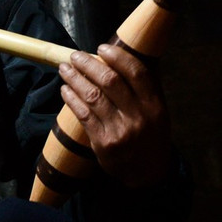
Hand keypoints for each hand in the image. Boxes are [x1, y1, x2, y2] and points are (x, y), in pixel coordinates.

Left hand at [58, 44, 171, 187]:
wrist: (148, 173)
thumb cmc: (149, 135)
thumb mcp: (157, 113)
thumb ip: (142, 90)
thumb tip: (117, 60)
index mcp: (155, 106)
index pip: (137, 73)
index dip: (118, 57)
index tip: (101, 48)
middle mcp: (139, 117)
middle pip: (110, 81)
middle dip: (88, 64)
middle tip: (75, 56)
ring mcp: (120, 131)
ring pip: (92, 96)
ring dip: (75, 79)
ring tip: (65, 69)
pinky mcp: (103, 143)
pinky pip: (83, 115)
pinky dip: (71, 99)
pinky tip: (65, 89)